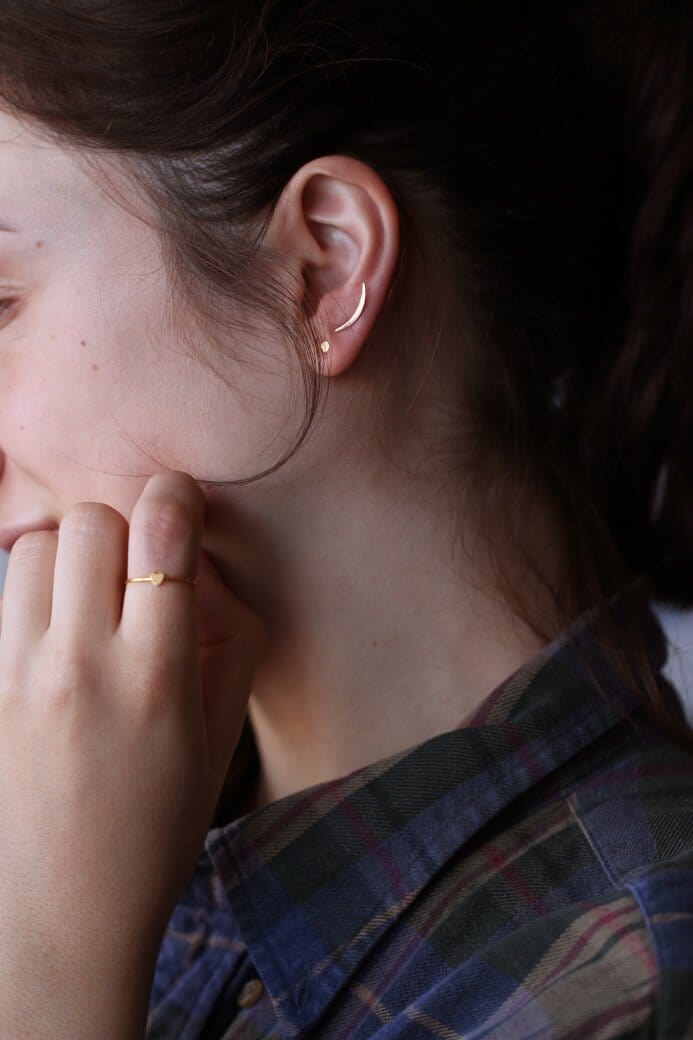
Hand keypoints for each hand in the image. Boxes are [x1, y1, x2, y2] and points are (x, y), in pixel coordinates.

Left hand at [0, 470, 265, 1038]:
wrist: (63, 912)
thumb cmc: (156, 829)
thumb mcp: (218, 742)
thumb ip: (230, 644)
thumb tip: (209, 569)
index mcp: (158, 678)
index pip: (162, 536)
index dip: (177, 497)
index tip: (181, 503)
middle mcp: (84, 665)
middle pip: (90, 521)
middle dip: (121, 524)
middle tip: (136, 563)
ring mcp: (22, 676)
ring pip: (38, 548)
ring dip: (71, 554)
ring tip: (92, 596)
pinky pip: (7, 596)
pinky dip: (35, 591)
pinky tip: (58, 632)